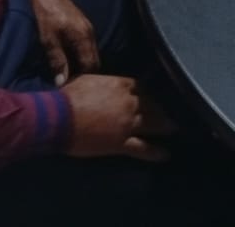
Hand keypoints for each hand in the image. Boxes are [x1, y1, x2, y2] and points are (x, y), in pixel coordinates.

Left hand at [30, 0, 99, 83]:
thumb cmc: (46, 15)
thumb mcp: (49, 40)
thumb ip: (58, 61)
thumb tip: (62, 82)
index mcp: (83, 38)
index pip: (91, 66)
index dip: (83, 79)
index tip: (72, 89)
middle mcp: (90, 34)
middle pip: (94, 62)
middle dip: (86, 75)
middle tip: (72, 86)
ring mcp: (89, 30)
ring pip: (92, 55)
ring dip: (84, 66)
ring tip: (71, 77)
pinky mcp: (84, 27)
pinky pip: (88, 48)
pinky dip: (83, 57)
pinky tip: (72, 63)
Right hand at [60, 75, 175, 161]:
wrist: (59, 118)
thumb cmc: (68, 96)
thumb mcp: (87, 80)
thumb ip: (102, 83)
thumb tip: (102, 83)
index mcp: (120, 84)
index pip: (141, 86)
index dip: (148, 92)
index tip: (153, 95)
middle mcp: (129, 102)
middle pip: (152, 104)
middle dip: (162, 108)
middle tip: (171, 111)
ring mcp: (127, 123)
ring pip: (153, 123)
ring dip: (165, 126)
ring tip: (175, 129)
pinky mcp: (122, 143)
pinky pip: (143, 148)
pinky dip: (156, 152)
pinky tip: (166, 154)